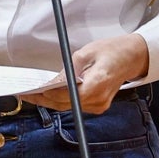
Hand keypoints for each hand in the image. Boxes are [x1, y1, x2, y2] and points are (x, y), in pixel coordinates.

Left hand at [19, 33, 148, 114]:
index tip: (36, 91)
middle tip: (27, 95)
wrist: (131, 57)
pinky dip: (63, 101)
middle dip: (45, 100)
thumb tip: (54, 81)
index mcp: (99, 82)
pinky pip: (76, 105)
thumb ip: (70, 68)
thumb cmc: (112, 51)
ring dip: (52, 101)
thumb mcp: (87, 52)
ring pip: (70, 107)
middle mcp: (100, 98)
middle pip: (67, 104)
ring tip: (34, 95)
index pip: (71, 94)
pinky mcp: (98, 105)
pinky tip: (50, 95)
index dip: (52, 94)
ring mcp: (100, 105)